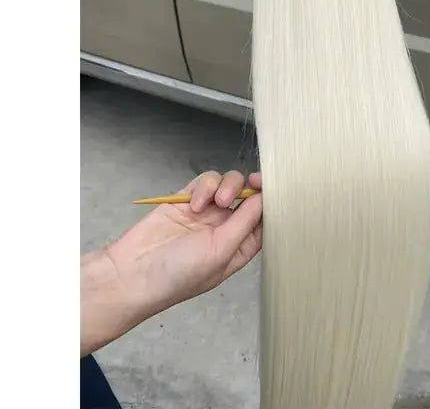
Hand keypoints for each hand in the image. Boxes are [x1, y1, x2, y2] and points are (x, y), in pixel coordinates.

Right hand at [108, 170, 262, 318]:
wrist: (131, 273)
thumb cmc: (178, 274)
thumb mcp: (220, 252)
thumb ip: (244, 223)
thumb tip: (264, 199)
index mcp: (239, 247)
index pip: (265, 219)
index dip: (271, 202)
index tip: (272, 189)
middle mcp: (226, 228)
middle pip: (249, 197)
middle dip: (252, 187)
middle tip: (252, 183)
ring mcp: (206, 212)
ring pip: (228, 184)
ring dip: (226, 187)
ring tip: (216, 202)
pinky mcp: (187, 199)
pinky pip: (205, 181)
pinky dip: (204, 187)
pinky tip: (193, 204)